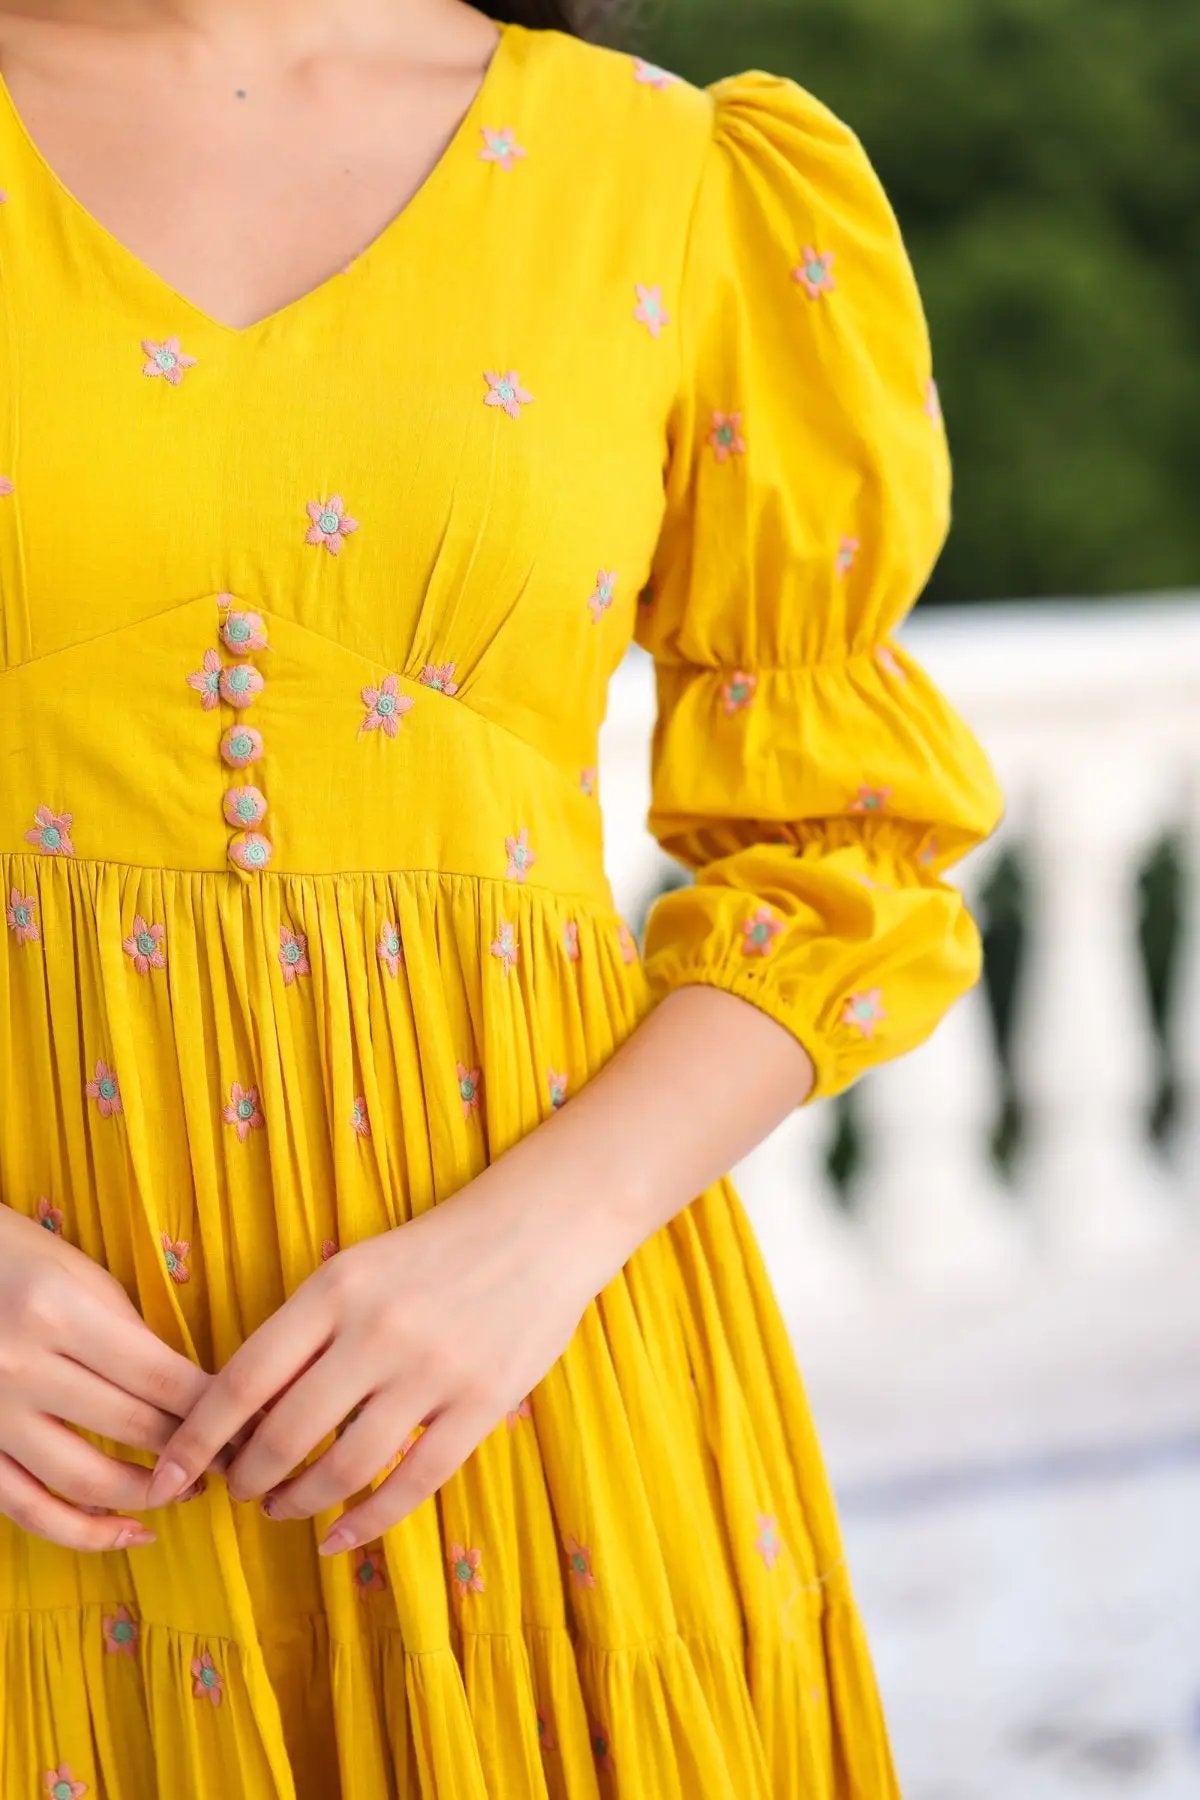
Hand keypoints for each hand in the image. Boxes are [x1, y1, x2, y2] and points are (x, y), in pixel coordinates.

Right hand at [0, 1203, 212, 1549]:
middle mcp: (21, 1368)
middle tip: (238, 1458)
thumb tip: (192, 1396)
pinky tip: (130, 1532)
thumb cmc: (25, 1265)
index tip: (253, 1422)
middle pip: (132, 1426)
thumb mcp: (85, 1281)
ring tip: (190, 1490)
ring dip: (150, 1493)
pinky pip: (30, 1510)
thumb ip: (133, 1339)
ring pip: (86, 1480)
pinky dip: (83, 1533)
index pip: (158, 1377)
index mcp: (58, 1314)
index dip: (214, 1408)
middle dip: (196, 1449)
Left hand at [146, 1160, 617, 1552]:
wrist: (537, 1230)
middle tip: (237, 1491)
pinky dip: (367, 1521)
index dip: (197, 1438)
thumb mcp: (354, 1269)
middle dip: (247, 1478)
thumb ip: (304, 1332)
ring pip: (345, 1467)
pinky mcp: (482, 1404)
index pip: (243, 1379)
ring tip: (283, 1508)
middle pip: (286, 1434)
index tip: (168, 1473)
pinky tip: (339, 1535)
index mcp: (335, 1290)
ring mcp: (432, 1372)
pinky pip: (413, 1483)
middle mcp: (378, 1331)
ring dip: (300, 1502)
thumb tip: (240, 1414)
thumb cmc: (433, 1251)